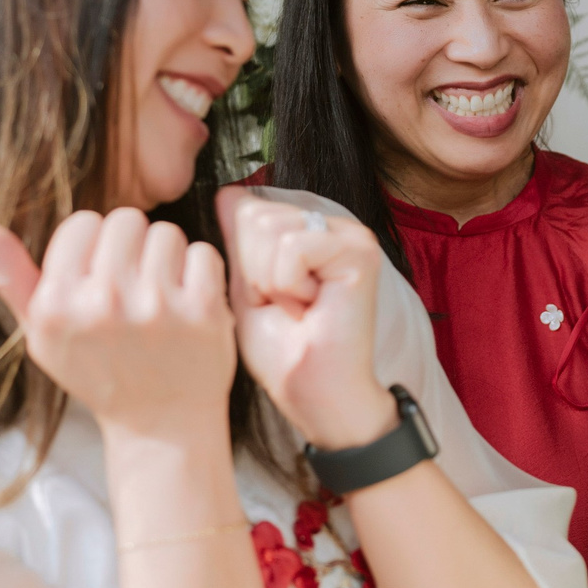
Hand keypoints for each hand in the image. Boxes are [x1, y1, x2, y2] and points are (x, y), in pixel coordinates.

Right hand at [0, 208, 234, 438]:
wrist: (160, 424)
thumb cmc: (98, 373)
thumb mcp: (42, 334)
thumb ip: (11, 277)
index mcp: (57, 306)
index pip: (81, 223)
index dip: (94, 244)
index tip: (99, 273)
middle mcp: (102, 304)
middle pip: (125, 219)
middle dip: (130, 245)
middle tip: (132, 282)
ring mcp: (155, 306)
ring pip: (165, 232)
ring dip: (165, 257)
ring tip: (159, 293)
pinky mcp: (202, 311)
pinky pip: (203, 253)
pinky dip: (200, 271)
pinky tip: (188, 301)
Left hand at [216, 188, 396, 449]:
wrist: (314, 393)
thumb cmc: (283, 352)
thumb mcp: (245, 289)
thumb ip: (238, 244)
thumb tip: (227, 193)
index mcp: (308, 232)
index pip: (245, 208)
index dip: (242, 262)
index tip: (271, 299)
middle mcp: (332, 226)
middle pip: (254, 216)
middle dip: (254, 271)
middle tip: (286, 307)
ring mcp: (350, 235)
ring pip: (269, 229)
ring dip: (270, 281)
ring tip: (298, 309)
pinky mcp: (359, 251)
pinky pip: (292, 248)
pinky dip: (287, 285)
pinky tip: (312, 307)